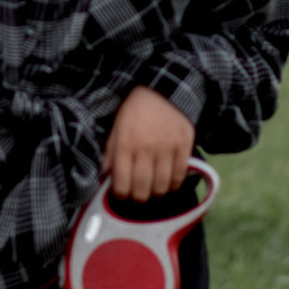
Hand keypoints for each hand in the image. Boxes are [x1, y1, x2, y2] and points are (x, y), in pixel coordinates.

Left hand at [103, 86, 194, 201]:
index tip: (121, 193)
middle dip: (137, 197)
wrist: (163, 91)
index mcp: (125, 144)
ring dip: (155, 192)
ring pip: (161, 188)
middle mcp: (146, 149)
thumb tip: (104, 177)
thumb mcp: (116, 127)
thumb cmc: (136, 110)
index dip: (120, 195)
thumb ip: (110, 153)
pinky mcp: (184, 147)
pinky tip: (167, 180)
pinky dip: (173, 184)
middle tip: (137, 192)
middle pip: (142, 191)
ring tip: (152, 187)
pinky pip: (179, 177)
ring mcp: (167, 149)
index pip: (121, 184)